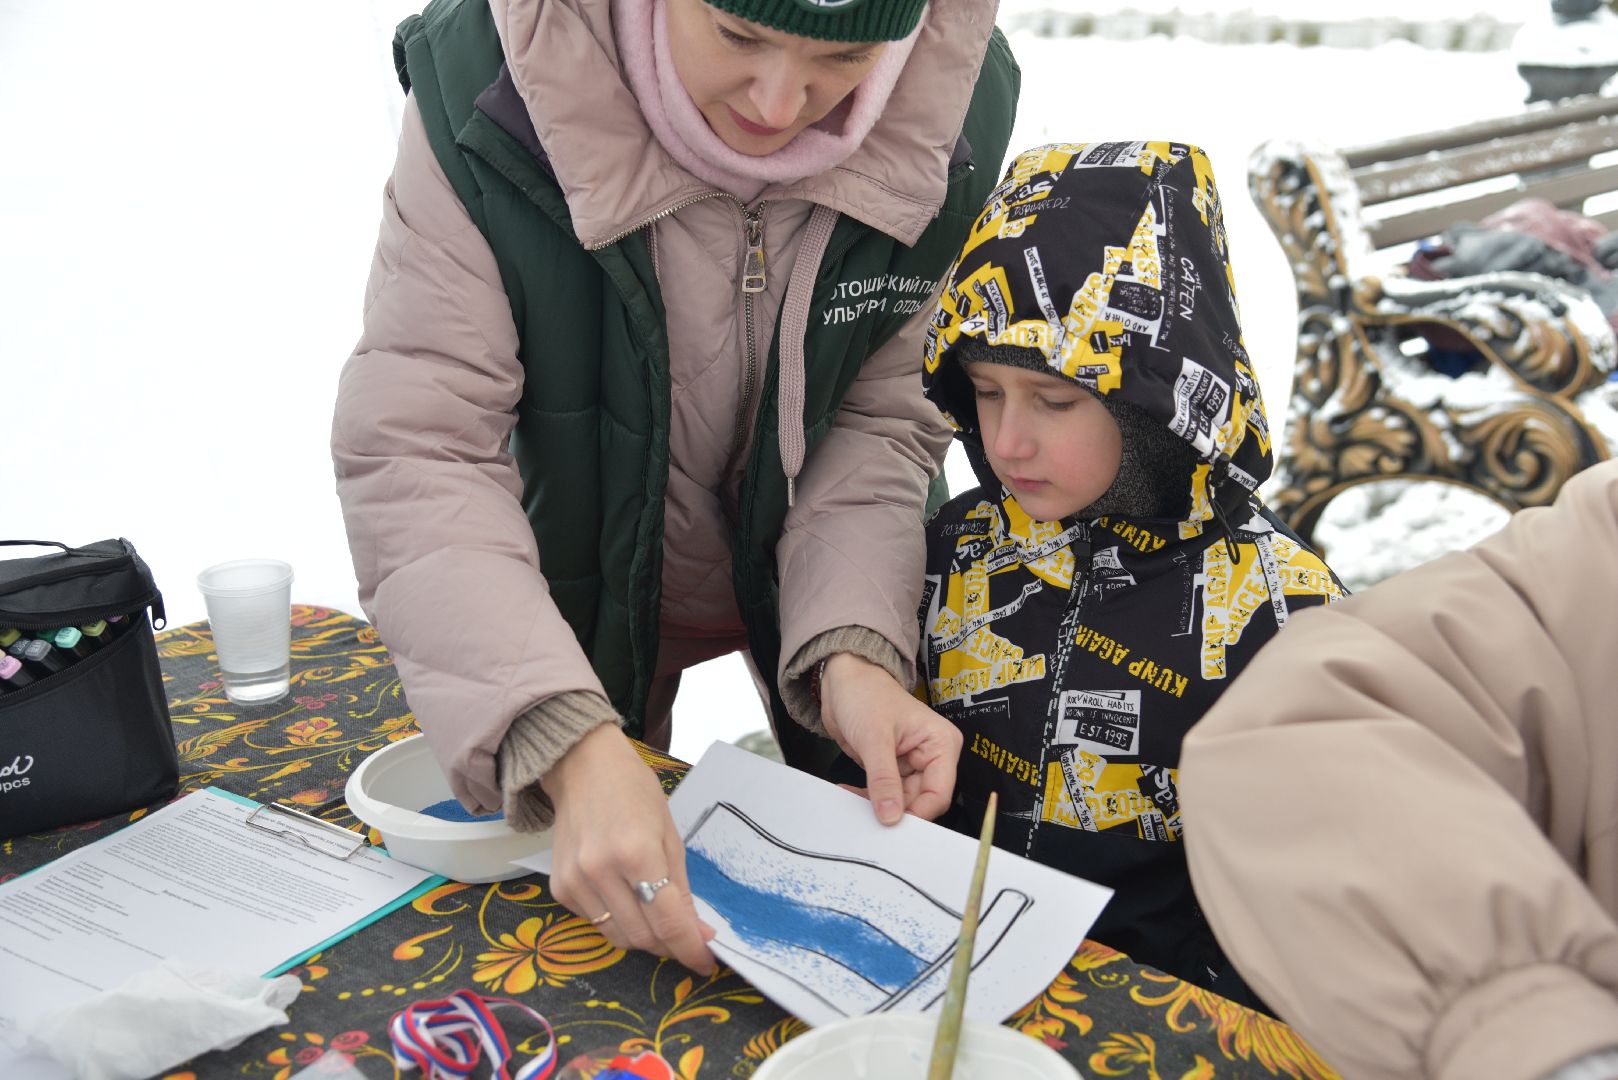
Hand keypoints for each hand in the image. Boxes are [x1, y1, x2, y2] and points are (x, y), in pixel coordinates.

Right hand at [541, 724, 716, 974]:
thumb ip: (681, 889)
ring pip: (617, 938)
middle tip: (685, 936)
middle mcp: (600, 871)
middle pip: (643, 937)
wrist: (582, 768)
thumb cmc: (634, 793)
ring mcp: (575, 882)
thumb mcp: (670, 835)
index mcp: (636, 853)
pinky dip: (616, 920)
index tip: (706, 962)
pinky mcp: (559, 889)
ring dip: (644, 937)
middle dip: (669, 944)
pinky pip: (595, 923)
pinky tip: (623, 895)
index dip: (690, 948)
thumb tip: (699, 934)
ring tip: (655, 916)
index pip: (667, 921)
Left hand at [817, 652, 961, 824]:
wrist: (843, 678)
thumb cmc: (866, 695)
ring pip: (901, 801)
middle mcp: (931, 757)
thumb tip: (891, 818)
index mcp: (941, 744)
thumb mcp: (875, 738)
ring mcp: (910, 764)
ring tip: (852, 802)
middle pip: (921, 801)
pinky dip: (867, 797)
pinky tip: (847, 792)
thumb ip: (884, 779)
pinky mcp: (891, 768)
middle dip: (896, 812)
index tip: (893, 825)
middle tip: (869, 822)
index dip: (919, 813)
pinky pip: (885, 794)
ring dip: (877, 806)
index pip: (939, 793)